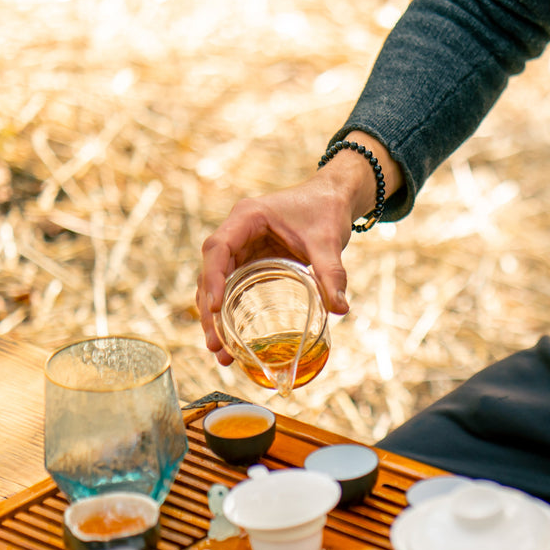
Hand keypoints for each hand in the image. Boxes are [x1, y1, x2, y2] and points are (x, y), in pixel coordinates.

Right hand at [197, 132, 400, 363]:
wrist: (334, 197)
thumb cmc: (326, 209)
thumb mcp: (329, 240)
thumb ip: (332, 273)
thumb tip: (339, 309)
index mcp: (248, 217)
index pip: (218, 248)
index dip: (213, 278)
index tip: (215, 309)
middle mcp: (238, 232)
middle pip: (211, 271)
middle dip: (209, 310)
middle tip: (213, 345)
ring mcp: (242, 247)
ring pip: (218, 283)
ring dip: (215, 317)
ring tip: (219, 352)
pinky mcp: (252, 260)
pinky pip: (234, 287)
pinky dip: (230, 311)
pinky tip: (231, 339)